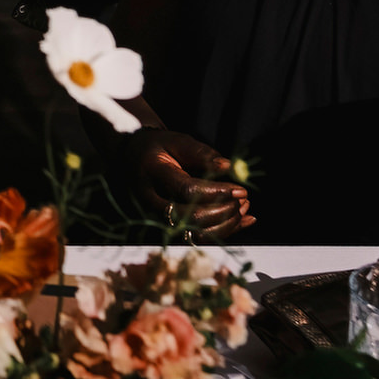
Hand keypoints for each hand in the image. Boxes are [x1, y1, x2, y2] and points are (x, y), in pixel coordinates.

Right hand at [117, 128, 250, 236]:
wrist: (134, 159)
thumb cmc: (160, 148)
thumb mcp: (178, 141)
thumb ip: (203, 153)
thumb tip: (228, 167)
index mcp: (154, 173)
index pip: (187, 190)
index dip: (217, 192)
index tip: (241, 190)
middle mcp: (153, 200)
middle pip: (191, 217)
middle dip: (224, 211)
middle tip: (243, 199)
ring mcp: (159, 216)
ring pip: (196, 233)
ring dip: (226, 224)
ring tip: (244, 207)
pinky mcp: (169, 225)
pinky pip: (199, 237)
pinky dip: (225, 231)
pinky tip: (244, 221)